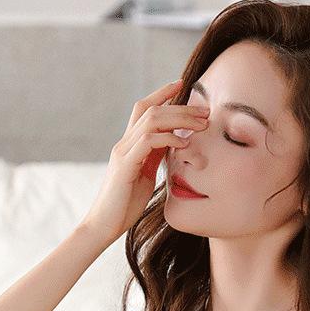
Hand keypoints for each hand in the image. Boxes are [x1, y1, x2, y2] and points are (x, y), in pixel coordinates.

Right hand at [80, 79, 209, 245]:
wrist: (103, 226)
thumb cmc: (124, 205)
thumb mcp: (145, 176)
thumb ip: (155, 158)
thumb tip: (173, 144)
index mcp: (129, 144)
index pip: (143, 109)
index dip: (161, 94)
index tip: (182, 84)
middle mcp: (124, 143)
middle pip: (152, 110)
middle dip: (181, 107)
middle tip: (205, 110)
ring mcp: (123, 152)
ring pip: (152, 121)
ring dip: (180, 119)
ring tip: (202, 124)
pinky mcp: (125, 165)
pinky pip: (148, 141)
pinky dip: (168, 139)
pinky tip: (184, 145)